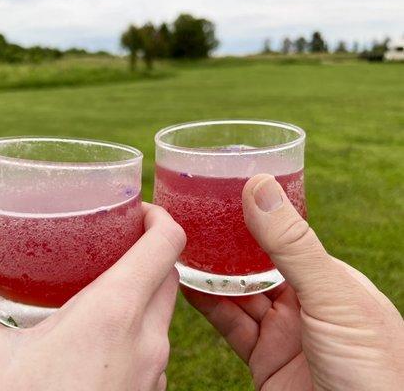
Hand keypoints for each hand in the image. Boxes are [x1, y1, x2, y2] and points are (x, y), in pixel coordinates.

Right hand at [0, 203, 185, 390]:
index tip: (139, 210)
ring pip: (164, 312)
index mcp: (113, 316)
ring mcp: (154, 373)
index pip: (167, 245)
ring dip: (144, 289)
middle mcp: (147, 342)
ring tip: (102, 280)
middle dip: (149, 250)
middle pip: (168, 275)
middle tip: (114, 239)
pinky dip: (138, 326)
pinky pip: (155, 345)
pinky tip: (102, 331)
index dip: (161, 217)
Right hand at [183, 174, 403, 390]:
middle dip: (225, 245)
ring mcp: (283, 332)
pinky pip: (231, 326)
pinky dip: (208, 307)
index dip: (252, 216)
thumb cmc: (370, 365)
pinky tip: (187, 287)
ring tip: (180, 248)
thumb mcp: (331, 296)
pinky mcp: (265, 360)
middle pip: (255, 265)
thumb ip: (292, 245)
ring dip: (210, 275)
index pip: (284, 237)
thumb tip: (260, 186)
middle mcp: (304, 302)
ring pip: (238, 295)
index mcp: (328, 279)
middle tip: (191, 219)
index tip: (220, 193)